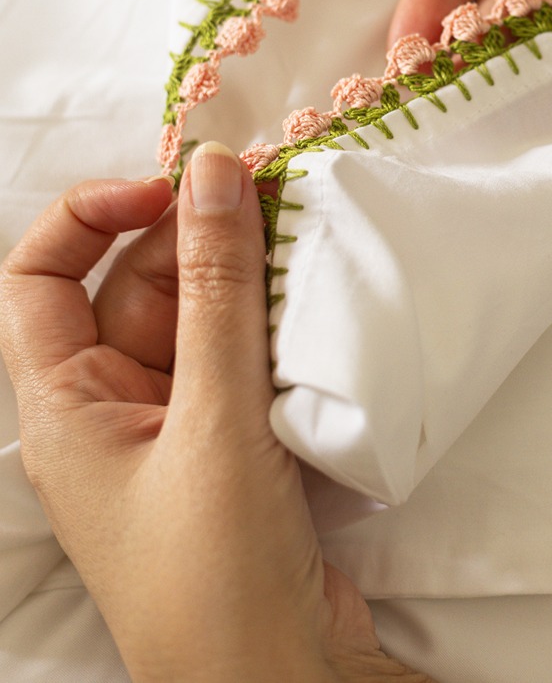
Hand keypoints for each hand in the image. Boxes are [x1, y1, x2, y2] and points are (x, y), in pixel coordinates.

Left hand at [0, 146, 432, 682]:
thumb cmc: (217, 572)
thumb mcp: (216, 417)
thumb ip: (217, 290)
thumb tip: (210, 171)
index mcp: (67, 403)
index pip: (41, 275)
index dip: (93, 215)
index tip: (170, 188)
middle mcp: (112, 406)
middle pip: (139, 284)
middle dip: (201, 236)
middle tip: (276, 194)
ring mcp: (176, 426)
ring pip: (202, 316)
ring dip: (249, 277)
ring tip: (307, 239)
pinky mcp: (233, 444)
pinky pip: (244, 356)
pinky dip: (276, 323)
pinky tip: (319, 300)